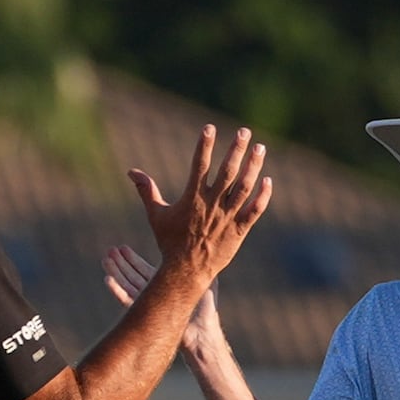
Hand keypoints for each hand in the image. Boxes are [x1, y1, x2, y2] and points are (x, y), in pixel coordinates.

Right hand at [102, 244, 217, 349]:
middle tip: (111, 250)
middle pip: (133, 275)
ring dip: (116, 272)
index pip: (145, 269)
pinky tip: (108, 279)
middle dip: (122, 263)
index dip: (133, 259)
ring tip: (106, 259)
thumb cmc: (206, 307)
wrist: (203, 331)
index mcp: (166, 283)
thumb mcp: (204, 278)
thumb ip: (199, 264)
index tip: (122, 248)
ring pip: (128, 285)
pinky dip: (117, 290)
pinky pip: (128, 301)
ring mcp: (149, 303)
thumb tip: (199, 247)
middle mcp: (155, 292)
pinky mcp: (145, 314)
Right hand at [128, 126, 269, 285]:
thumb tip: (131, 172)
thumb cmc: (169, 243)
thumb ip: (146, 190)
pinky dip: (263, 196)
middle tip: (244, 132)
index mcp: (192, 199)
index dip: (205, 145)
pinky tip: (268, 180)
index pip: (200, 166)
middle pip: (227, 172)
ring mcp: (228, 217)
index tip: (210, 127)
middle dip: (236, 150)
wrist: (185, 272)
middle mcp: (212, 205)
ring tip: (260, 148)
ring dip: (253, 167)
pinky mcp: (239, 230)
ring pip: (245, 187)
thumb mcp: (156, 215)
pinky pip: (255, 210)